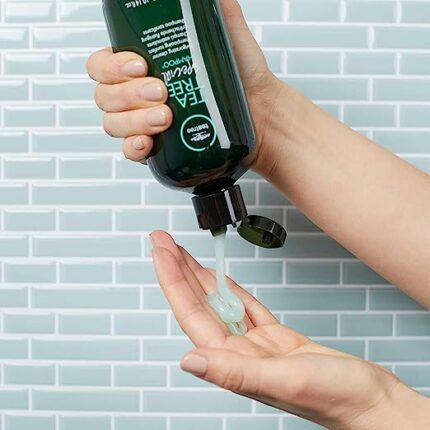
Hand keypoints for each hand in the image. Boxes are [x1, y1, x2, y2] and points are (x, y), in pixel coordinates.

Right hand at [87, 0, 281, 167]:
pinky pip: (128, 152)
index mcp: (144, 66)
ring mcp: (146, 123)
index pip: (104, 64)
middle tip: (160, 91)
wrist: (262, 114)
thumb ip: (217, 9)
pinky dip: (133, 148)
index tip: (140, 64)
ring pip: (114, 124)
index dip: (112, 65)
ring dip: (135, 120)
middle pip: (105, 95)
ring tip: (166, 117)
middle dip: (129, 94)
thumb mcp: (227, 36)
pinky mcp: (157, 149)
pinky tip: (147, 142)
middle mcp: (139, 95)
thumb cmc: (243, 78)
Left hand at [150, 230, 429, 429]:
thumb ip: (235, 372)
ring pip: (220, 302)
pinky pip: (244, 306)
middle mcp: (238, 352)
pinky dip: (230, 289)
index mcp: (234, 362)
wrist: (368, 400)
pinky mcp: (274, 337)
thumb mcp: (284, 381)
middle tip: (163, 242)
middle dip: (178, 270)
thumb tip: (191, 361)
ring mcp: (255, 344)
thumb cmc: (334, 398)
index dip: (174, 280)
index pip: (193, 314)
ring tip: (183, 253)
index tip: (162, 252)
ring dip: (200, 276)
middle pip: (200, 303)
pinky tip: (219, 278)